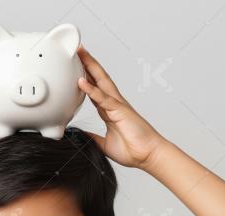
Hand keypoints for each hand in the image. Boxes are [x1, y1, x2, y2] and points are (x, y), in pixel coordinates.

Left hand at [76, 46, 166, 168]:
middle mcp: (113, 104)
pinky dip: (91, 89)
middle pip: (98, 79)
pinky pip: (103, 98)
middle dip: (88, 64)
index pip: (94, 90)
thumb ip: (92, 137)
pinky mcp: (120, 111)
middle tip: (77, 50)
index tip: (76, 68)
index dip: (86, 77)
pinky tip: (81, 81)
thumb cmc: (133, 150)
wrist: (148, 156)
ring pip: (101, 82)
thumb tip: (80, 136)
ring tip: (80, 53)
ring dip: (90, 67)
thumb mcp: (104, 144)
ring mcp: (117, 105)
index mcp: (109, 111)